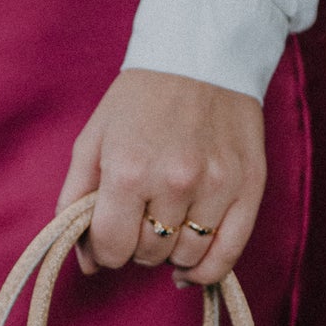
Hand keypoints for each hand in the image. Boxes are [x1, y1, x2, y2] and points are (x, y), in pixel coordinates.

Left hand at [57, 69, 265, 286]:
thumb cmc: (140, 100)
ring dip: (170, 252)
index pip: (111, 248)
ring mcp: (216, 187)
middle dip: (136, 245)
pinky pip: (227, 255)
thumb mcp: (92, 141)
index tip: (110, 236)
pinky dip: (206, 269)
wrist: (201, 56)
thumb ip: (76, 202)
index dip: (105, 250)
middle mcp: (174, 182)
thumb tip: (88, 263)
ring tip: (167, 227)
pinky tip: (191, 265)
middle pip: (148, 254)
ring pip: (186, 257)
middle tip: (140, 218)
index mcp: (129, 170)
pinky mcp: (248, 188)